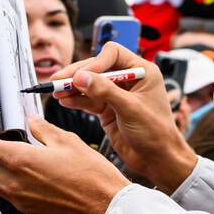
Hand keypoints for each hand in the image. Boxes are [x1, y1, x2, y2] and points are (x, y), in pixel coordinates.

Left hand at [0, 111, 131, 213]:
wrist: (108, 211)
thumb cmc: (94, 175)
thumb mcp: (68, 142)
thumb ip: (42, 130)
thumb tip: (29, 122)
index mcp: (18, 160)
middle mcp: (11, 183)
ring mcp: (17, 201)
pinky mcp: (27, 211)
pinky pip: (5, 192)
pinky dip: (0, 177)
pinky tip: (13, 167)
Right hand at [49, 43, 198, 192]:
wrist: (158, 159)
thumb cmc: (156, 133)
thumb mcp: (130, 109)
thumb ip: (105, 91)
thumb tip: (81, 76)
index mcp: (142, 71)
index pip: (113, 54)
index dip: (95, 62)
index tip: (81, 75)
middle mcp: (129, 80)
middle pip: (97, 68)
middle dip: (77, 74)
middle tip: (57, 81)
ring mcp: (117, 95)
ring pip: (90, 84)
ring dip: (73, 88)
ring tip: (55, 92)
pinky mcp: (108, 109)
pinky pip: (88, 100)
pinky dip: (76, 100)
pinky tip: (64, 101)